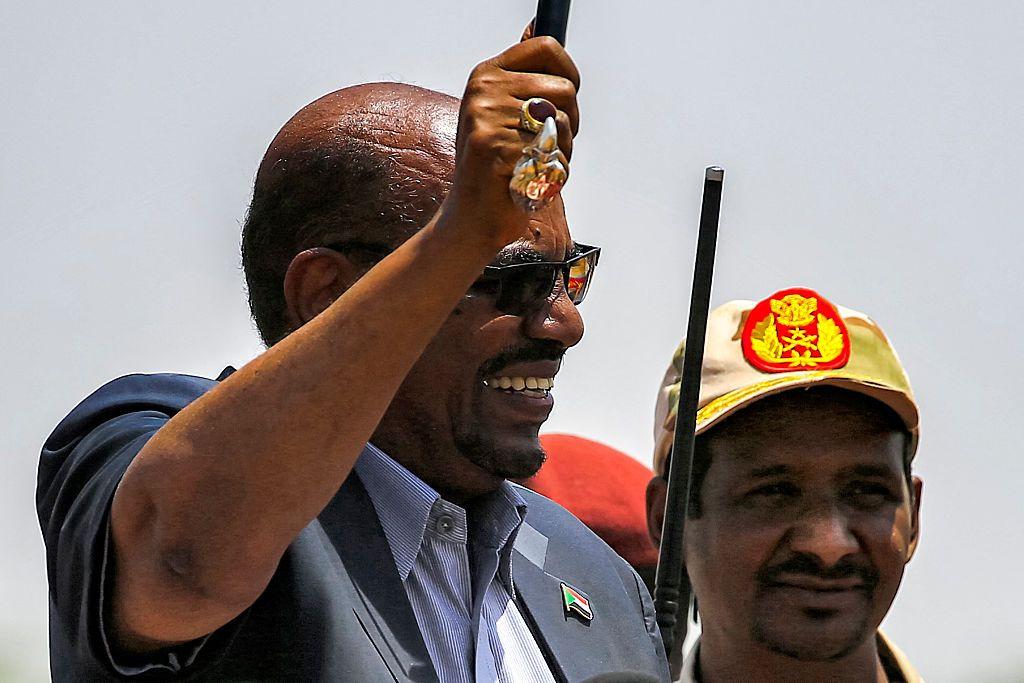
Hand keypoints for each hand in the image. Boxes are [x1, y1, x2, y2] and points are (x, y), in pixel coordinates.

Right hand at [443, 36, 579, 249]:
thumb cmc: (496, 168)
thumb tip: (534, 27)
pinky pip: (554, 154)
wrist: (471, 217)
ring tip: (535, 164)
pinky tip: (530, 181)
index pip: (546, 46)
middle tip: (547, 145)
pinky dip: (552, 175)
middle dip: (569, 122)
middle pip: (565, 89)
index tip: (566, 98)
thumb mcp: (502, 114)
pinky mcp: (495, 147)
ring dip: (562, 151)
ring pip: (562, 123)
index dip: (569, 72)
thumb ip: (524, 79)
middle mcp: (484, 90)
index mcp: (486, 75)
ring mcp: (486, 118)